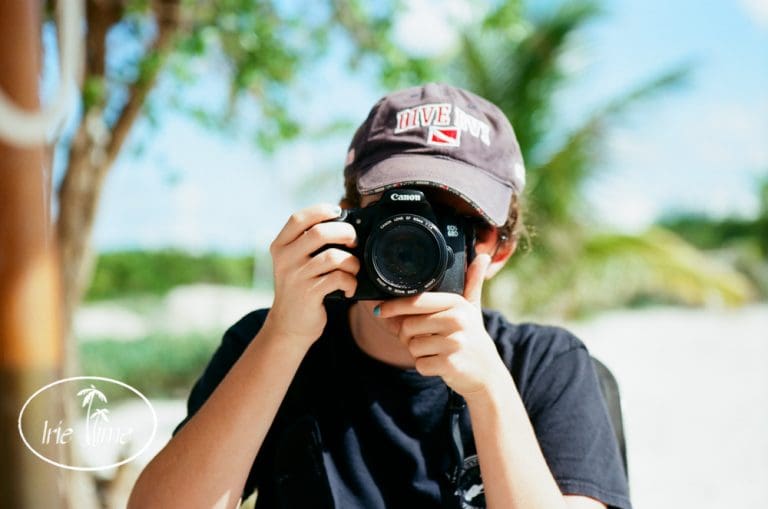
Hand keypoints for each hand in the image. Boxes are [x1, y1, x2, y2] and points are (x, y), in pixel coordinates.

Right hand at [263, 204, 358, 349]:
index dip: (320, 210)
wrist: (288, 325)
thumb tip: (344, 221)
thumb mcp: (296, 263)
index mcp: (280, 246)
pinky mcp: (308, 294)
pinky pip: (338, 278)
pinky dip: (350, 282)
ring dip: (352, 262)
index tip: (338, 212)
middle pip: (319, 232)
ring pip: (334, 256)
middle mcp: (285, 259)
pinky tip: (349, 288)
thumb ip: (309, 243)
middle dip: (345, 232)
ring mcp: (296, 276)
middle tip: (353, 241)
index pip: (298, 219)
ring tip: (353, 269)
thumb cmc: (300, 288)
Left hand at [376, 254, 507, 396]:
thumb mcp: (473, 309)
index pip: (417, 301)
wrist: (487, 373)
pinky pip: (420, 364)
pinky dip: (424, 365)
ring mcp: (455, 343)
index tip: (379, 310)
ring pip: (412, 346)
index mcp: (457, 304)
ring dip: (416, 351)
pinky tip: (438, 362)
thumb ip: (472, 282)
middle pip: (408, 324)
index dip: (394, 305)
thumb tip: (482, 256)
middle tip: (418, 337)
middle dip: (406, 334)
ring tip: (434, 349)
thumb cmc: (472, 337)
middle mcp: (457, 321)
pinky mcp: (450, 365)